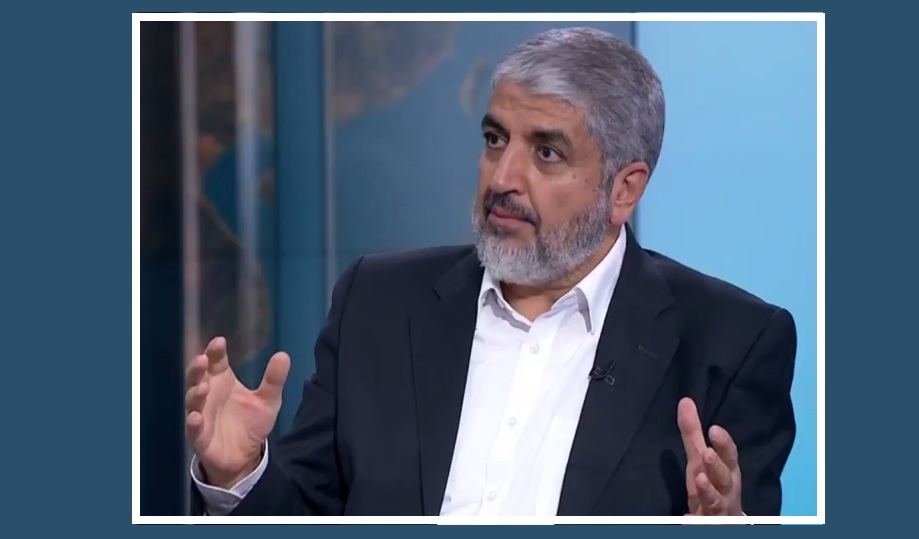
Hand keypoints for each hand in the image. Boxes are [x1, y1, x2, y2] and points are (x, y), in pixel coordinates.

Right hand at [185, 336, 290, 488]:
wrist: (245, 456)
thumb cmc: (250, 423)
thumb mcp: (268, 401)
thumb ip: (274, 380)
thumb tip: (284, 355)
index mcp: (222, 381)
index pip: (216, 362)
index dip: (215, 352)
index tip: (219, 342)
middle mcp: (208, 395)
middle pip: (197, 377)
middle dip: (197, 368)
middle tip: (202, 359)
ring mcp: (201, 415)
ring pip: (192, 401)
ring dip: (195, 393)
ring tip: (203, 387)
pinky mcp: (199, 437)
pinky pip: (192, 429)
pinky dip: (193, 422)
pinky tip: (196, 417)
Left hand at [677, 398, 742, 515]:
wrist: (722, 521)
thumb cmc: (713, 485)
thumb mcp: (700, 460)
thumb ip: (693, 435)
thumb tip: (685, 401)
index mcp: (726, 472)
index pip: (729, 456)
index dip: (724, 444)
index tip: (714, 429)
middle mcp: (726, 491)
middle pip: (726, 479)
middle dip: (718, 467)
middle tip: (707, 454)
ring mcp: (718, 511)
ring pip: (717, 503)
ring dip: (709, 492)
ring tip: (699, 480)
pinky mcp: (708, 525)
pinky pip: (702, 525)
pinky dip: (695, 522)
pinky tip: (687, 518)